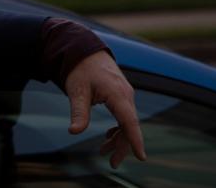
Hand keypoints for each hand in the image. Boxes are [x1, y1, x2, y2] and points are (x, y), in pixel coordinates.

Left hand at [64, 50, 145, 167]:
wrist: (85, 51)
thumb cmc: (81, 69)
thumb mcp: (77, 91)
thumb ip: (78, 112)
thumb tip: (74, 131)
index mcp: (117, 93)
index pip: (129, 121)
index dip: (135, 140)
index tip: (141, 156)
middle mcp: (126, 94)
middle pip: (129, 126)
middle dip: (123, 146)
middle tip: (111, 162)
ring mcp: (125, 94)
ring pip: (127, 122)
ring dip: (119, 138)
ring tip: (104, 151)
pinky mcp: (122, 95)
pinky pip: (125, 115)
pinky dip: (118, 128)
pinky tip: (108, 136)